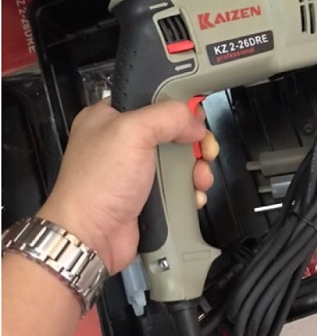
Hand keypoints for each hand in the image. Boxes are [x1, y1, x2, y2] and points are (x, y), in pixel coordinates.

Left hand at [37, 100, 218, 274]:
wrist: (93, 237)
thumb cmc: (96, 186)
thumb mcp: (132, 133)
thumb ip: (167, 116)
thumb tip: (193, 123)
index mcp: (113, 118)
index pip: (155, 99)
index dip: (179, 106)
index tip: (196, 114)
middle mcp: (126, 143)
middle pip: (175, 131)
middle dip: (195, 142)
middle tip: (204, 149)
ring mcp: (139, 171)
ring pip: (181, 160)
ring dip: (197, 169)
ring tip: (198, 178)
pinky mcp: (150, 195)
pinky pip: (180, 186)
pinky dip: (190, 190)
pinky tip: (191, 194)